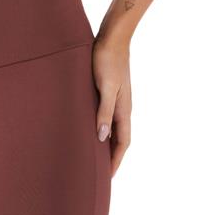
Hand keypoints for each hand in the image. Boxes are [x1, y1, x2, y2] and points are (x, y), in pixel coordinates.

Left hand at [92, 33, 130, 177]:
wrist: (113, 37)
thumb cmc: (108, 60)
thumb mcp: (106, 87)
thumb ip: (104, 112)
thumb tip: (102, 138)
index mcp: (124, 109)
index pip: (122, 142)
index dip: (115, 160)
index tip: (107, 177)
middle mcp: (123, 107)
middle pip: (119, 138)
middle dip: (112, 156)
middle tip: (100, 172)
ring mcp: (117, 98)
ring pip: (113, 127)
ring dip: (107, 142)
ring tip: (95, 154)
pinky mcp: (109, 90)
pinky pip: (108, 115)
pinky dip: (102, 126)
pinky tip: (91, 126)